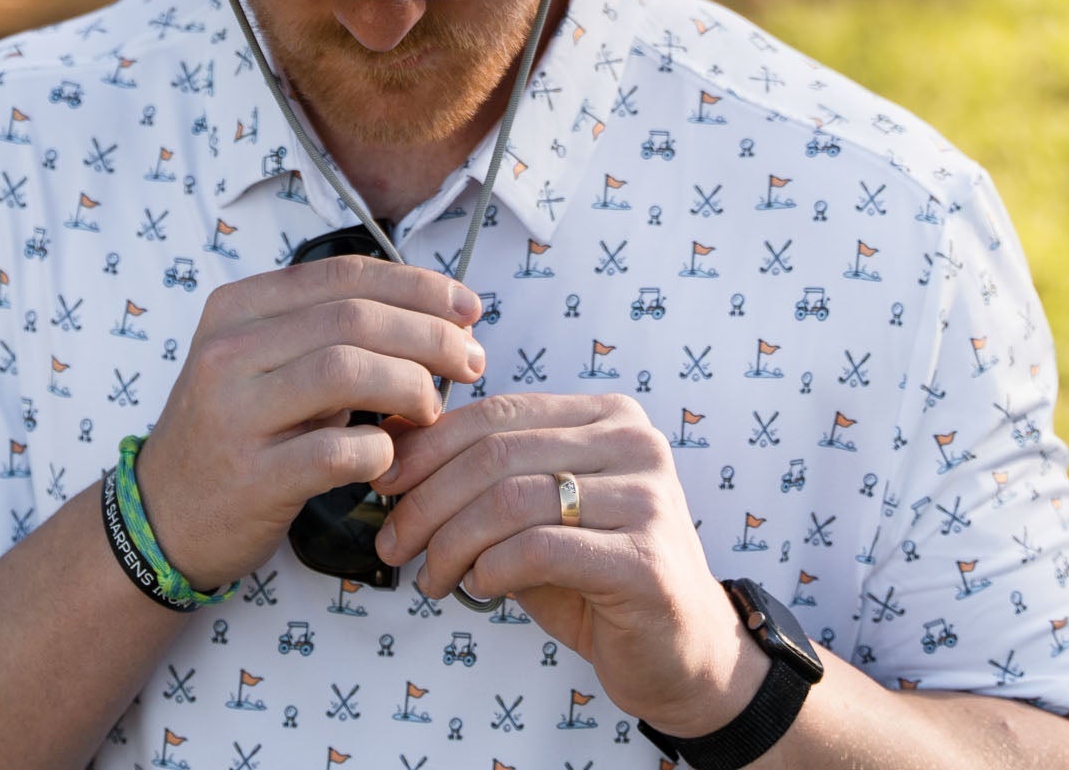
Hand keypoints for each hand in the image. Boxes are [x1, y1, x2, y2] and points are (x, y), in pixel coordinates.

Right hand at [133, 253, 486, 592]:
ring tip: (434, 406)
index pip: (345, 275)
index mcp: (238, 307)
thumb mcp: (264, 361)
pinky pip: (337, 451)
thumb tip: (437, 316)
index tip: (467, 308)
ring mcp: (235, 414)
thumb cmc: (235, 430)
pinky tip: (390, 453)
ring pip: (346, 369)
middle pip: (354, 317)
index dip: (418, 286)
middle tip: (472, 360)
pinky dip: (380, 447)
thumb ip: (330, 331)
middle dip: (430, 335)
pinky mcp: (252, 479)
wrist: (164, 516)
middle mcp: (230, 351)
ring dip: (411, 384)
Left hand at [369, 392, 764, 737]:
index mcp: (607, 416)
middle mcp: (634, 442)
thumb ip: (489, 483)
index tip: (384, 481)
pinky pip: (541, 549)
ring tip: (428, 576)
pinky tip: (477, 586)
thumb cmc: (598, 580)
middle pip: (498, 454)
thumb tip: (395, 457)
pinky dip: (492, 567)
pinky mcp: (646, 559)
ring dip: (450, 541)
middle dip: (428, 499)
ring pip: (511, 499)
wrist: (684, 655)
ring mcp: (647, 496)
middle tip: (392, 541)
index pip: (498, 413)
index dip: (430, 446)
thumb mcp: (540, 517)